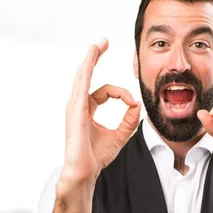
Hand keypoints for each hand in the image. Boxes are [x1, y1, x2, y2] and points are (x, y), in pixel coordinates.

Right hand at [62, 38, 140, 183]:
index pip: (105, 92)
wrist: (85, 170)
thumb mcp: (120, 135)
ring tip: (97, 43)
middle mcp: (78, 105)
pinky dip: (87, 69)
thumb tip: (137, 103)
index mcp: (87, 110)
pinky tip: (91, 57)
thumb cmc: (97, 156)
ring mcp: (74, 106)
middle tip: (104, 41)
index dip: (122, 94)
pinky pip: (82, 84)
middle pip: (87, 75)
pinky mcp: (75, 109)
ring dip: (90, 57)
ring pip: (83, 75)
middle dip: (95, 57)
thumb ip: (130, 120)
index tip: (133, 103)